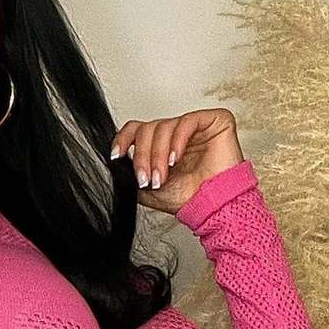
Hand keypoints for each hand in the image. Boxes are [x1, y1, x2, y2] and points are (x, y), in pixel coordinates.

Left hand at [110, 107, 242, 214]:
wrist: (214, 207)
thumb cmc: (189, 198)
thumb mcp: (147, 190)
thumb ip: (130, 174)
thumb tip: (114, 165)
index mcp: (162, 144)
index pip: (137, 129)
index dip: (124, 138)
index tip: (116, 155)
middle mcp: (176, 133)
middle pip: (148, 129)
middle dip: (143, 156)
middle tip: (147, 179)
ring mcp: (195, 125)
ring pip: (165, 126)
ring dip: (159, 154)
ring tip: (163, 176)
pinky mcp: (215, 120)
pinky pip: (187, 121)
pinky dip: (177, 141)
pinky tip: (176, 159)